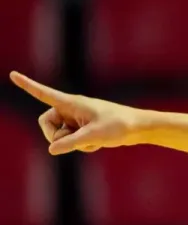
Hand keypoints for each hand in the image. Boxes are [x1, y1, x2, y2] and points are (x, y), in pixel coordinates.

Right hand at [10, 71, 149, 154]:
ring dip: (73, 143)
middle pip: (45, 124)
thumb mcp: (93, 136)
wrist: (138, 128)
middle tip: (71, 143)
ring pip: (60, 136)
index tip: (12, 74)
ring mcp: (76, 119)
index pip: (44, 93)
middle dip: (55, 137)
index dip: (28, 85)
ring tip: (94, 140)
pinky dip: (83, 145)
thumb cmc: (118, 126)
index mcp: (72, 103)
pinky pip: (72, 141)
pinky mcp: (83, 128)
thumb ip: (70, 143)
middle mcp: (71, 109)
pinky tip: (98, 143)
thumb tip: (51, 149)